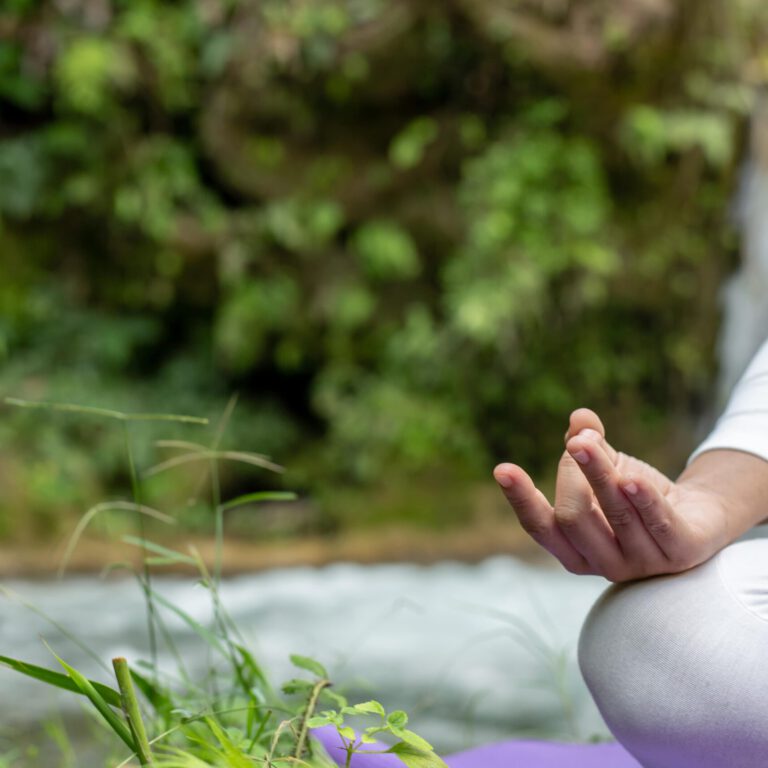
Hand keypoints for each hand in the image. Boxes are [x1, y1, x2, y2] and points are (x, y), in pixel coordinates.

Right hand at [493, 408, 731, 581]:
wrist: (700, 517)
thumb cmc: (639, 496)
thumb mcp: (608, 469)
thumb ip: (589, 446)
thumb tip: (579, 417)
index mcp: (576, 550)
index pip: (541, 528)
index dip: (521, 498)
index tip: (502, 468)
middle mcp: (605, 564)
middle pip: (573, 518)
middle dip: (571, 473)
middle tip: (579, 442)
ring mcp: (643, 563)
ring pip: (616, 515)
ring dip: (600, 473)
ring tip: (586, 439)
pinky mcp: (681, 553)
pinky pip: (659, 524)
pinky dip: (644, 499)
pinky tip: (631, 477)